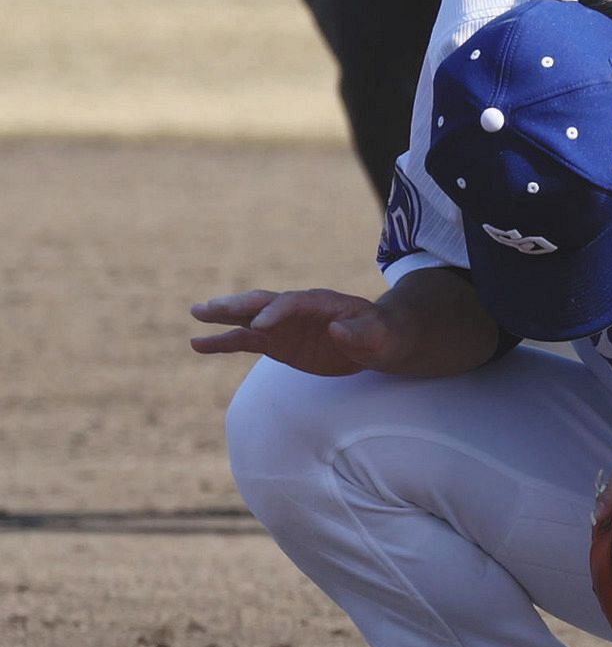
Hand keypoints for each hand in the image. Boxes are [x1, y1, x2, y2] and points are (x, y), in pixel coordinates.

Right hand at [190, 288, 402, 375]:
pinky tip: (198, 344)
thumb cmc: (382, 335)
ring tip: (195, 316)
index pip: (292, 304)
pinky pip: (245, 340)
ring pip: (247, 319)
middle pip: (262, 302)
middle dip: (237, 305)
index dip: (276, 313)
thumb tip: (337, 331)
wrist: (378, 341)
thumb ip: (362, 333)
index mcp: (320, 302)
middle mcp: (295, 310)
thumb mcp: (380, 336)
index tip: (259, 326)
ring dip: (222, 318)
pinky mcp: (277, 342)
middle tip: (208, 309)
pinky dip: (222, 342)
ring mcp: (283, 326)